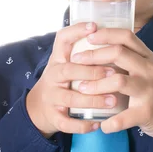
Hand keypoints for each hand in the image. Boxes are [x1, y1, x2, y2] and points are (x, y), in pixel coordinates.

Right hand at [25, 22, 118, 138]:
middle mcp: (52, 75)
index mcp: (58, 59)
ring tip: (113, 101)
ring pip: (70, 97)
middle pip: (67, 70)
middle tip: (113, 72)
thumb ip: (85, 51)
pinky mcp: (53, 117)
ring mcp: (51, 97)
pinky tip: (97, 124)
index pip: (62, 39)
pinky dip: (82, 125)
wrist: (39, 108)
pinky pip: (66, 122)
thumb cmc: (62, 81)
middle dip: (90, 71)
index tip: (94, 26)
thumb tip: (114, 32)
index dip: (76, 31)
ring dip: (92, 99)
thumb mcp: (68, 62)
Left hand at [70, 28, 152, 142]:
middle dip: (93, 56)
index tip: (88, 36)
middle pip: (119, 53)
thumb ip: (129, 58)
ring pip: (119, 81)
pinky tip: (102, 124)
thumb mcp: (147, 68)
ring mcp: (149, 90)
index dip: (105, 33)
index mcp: (146, 57)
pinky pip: (125, 117)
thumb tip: (98, 48)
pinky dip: (111, 122)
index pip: (126, 36)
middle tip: (76, 61)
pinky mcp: (148, 111)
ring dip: (96, 85)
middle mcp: (148, 69)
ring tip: (82, 89)